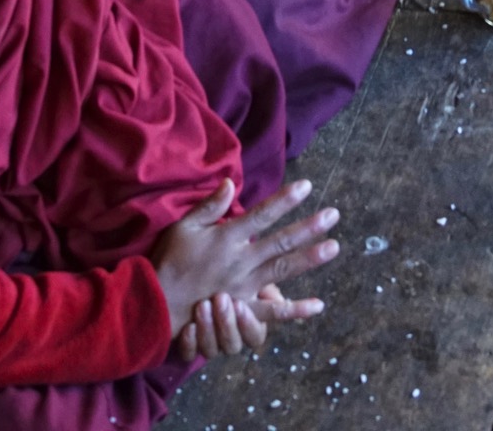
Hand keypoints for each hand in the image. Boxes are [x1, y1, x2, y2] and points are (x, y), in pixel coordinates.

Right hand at [154, 178, 339, 341]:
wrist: (158, 301)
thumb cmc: (170, 260)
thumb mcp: (184, 226)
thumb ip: (209, 205)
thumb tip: (230, 182)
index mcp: (227, 237)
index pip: (262, 214)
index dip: (285, 200)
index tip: (307, 187)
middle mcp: (242, 259)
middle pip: (281, 240)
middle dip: (309, 227)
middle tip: (334, 215)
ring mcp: (245, 285)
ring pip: (283, 269)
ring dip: (310, 258)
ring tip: (333, 247)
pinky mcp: (243, 307)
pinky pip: (273, 310)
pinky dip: (296, 309)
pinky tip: (317, 305)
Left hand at [176, 284, 305, 361]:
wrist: (192, 271)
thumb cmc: (225, 271)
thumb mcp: (246, 269)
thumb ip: (265, 279)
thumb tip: (281, 296)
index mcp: (246, 322)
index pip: (255, 334)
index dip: (249, 324)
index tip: (240, 305)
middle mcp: (229, 336)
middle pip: (234, 345)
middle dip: (227, 324)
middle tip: (220, 299)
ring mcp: (209, 342)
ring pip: (212, 350)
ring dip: (208, 330)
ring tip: (202, 306)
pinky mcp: (189, 346)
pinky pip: (189, 353)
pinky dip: (190, 342)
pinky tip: (188, 326)